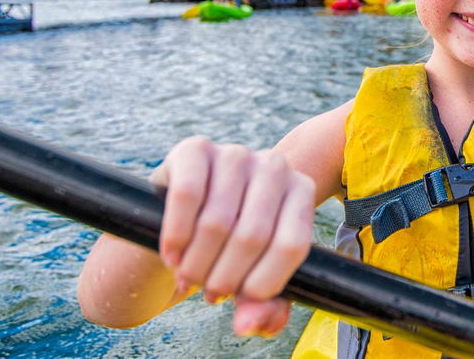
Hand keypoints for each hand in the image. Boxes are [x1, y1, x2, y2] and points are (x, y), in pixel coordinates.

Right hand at [150, 136, 315, 336]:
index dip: (264, 283)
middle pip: (253, 236)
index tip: (243, 298)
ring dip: (197, 262)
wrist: (186, 218)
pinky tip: (172, 255)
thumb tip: (249, 324)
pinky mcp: (195, 149)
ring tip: (189, 276)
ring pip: (217, 221)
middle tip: (210, 292)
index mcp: (301, 192)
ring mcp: (236, 153)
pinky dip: (176, 236)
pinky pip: (187, 195)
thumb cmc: (231, 252)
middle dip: (225, 277)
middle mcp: (274, 165)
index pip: (292, 246)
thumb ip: (264, 310)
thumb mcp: (253, 281)